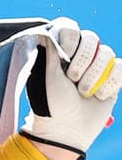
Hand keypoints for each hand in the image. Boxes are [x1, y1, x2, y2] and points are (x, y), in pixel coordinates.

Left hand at [21, 18, 120, 159]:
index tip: (64, 56)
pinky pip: (120, 69)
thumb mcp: (45, 75)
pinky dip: (109, 84)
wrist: (65, 130)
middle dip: (83, 61)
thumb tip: (45, 31)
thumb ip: (50, 49)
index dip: (71, 40)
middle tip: (72, 80)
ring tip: (83, 93)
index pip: (71, 29)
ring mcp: (97, 67)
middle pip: (92, 39)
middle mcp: (79, 57)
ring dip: (95, 76)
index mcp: (60, 53)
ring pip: (108, 54)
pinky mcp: (112, 79)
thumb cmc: (50, 104)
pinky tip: (98, 96)